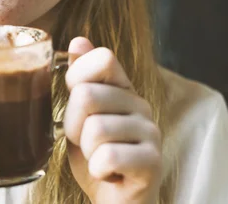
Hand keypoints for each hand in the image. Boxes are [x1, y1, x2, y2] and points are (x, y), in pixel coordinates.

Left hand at [64, 38, 161, 203]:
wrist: (114, 200)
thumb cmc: (96, 157)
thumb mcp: (81, 117)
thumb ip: (81, 80)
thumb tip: (79, 40)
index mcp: (123, 89)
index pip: (102, 58)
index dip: (77, 78)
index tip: (76, 102)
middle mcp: (141, 105)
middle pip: (87, 96)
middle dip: (74, 126)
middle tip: (86, 143)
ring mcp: (151, 132)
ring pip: (95, 130)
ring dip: (86, 153)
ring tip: (99, 158)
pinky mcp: (153, 161)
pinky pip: (108, 157)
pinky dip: (97, 170)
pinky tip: (109, 173)